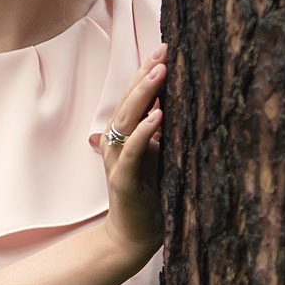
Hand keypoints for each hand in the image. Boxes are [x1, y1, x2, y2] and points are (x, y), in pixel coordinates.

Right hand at [100, 41, 166, 261]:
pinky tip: (157, 116)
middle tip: (164, 51)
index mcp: (124, 135)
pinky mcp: (122, 179)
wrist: (135, 235)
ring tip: (160, 73)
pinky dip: (143, 132)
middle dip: (146, 74)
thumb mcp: (159, 157)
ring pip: (127, 119)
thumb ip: (158, 132)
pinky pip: (131, 151)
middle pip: (129, 101)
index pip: (135, 97)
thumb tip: (169, 104)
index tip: (164, 49)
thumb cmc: (151, 196)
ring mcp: (116, 159)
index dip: (147, 72)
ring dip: (144, 95)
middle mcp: (115, 142)